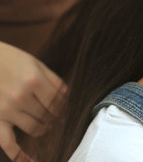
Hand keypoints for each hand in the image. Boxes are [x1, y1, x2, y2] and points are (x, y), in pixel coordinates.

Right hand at [0, 41, 66, 160]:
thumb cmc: (8, 59)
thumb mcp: (33, 62)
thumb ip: (51, 79)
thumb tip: (67, 95)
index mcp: (34, 80)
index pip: (60, 99)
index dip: (65, 103)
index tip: (65, 104)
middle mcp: (22, 97)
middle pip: (50, 114)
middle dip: (56, 115)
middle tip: (56, 113)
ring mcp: (7, 111)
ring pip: (36, 128)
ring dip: (45, 127)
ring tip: (46, 124)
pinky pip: (8, 143)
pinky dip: (20, 155)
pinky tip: (30, 161)